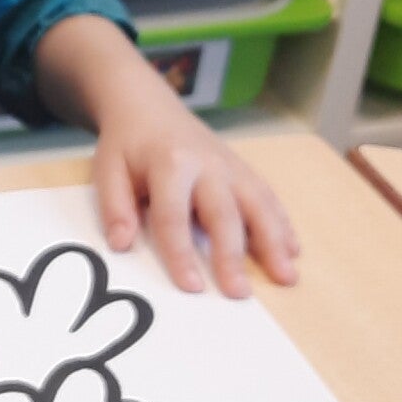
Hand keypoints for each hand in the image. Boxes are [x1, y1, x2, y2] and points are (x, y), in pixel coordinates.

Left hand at [35, 17, 298, 297]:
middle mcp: (207, 164)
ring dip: (274, 242)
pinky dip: (283, 224)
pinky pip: (268, 197)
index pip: (174, 216)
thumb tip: (121, 244)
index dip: (181, 254)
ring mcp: (231, 166)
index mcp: (169, 164)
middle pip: (223, 214)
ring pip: (258, 205)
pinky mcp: (244, 170)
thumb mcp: (107, 169)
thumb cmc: (128, 145)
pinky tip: (294, 251)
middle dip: (232, 256)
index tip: (192, 288)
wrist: (149, 107)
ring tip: (286, 276)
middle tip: (240, 294)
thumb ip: (114, 206)